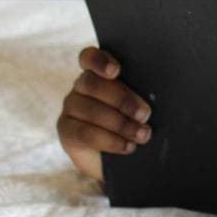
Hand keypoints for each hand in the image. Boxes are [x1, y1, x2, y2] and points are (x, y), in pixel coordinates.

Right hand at [57, 47, 152, 181]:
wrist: (121, 159)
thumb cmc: (136, 123)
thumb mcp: (140, 106)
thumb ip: (141, 95)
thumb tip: (149, 101)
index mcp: (99, 72)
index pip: (89, 58)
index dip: (100, 61)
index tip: (116, 71)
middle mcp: (81, 86)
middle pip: (92, 83)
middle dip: (121, 99)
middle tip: (145, 114)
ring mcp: (71, 107)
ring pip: (90, 110)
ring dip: (120, 124)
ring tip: (142, 134)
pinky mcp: (67, 130)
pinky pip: (85, 133)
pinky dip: (110, 141)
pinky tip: (128, 146)